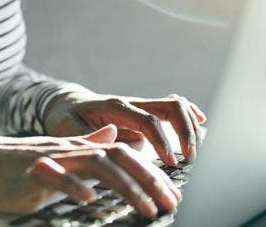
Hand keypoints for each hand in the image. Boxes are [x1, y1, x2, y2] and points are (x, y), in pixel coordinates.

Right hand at [0, 125, 180, 217]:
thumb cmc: (15, 164)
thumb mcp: (58, 153)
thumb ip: (87, 144)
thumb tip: (113, 135)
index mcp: (79, 147)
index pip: (123, 154)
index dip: (151, 172)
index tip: (172, 195)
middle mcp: (70, 149)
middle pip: (118, 156)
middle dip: (149, 180)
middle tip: (170, 203)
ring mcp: (52, 159)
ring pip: (96, 164)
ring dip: (126, 186)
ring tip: (145, 208)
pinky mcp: (30, 172)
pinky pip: (55, 176)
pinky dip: (74, 186)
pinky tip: (89, 199)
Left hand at [43, 92, 207, 166]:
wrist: (66, 105)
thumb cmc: (65, 119)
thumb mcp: (66, 128)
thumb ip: (87, 135)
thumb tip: (113, 137)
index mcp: (114, 106)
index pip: (147, 121)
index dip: (162, 141)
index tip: (171, 162)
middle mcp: (131, 102)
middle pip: (169, 107)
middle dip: (184, 132)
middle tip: (189, 159)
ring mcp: (140, 106)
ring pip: (174, 105)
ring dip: (189, 125)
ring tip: (193, 152)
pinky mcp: (145, 112)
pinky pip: (171, 107)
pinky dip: (188, 113)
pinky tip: (200, 122)